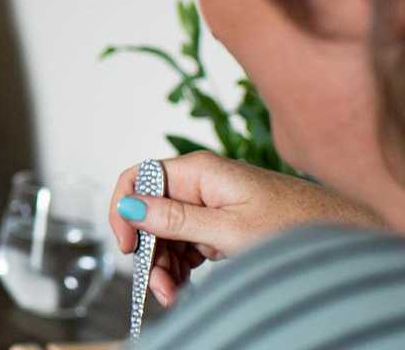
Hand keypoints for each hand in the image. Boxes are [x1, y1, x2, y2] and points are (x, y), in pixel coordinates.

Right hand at [108, 151, 383, 306]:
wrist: (340, 232)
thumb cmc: (294, 224)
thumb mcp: (228, 229)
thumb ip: (176, 219)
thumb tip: (131, 207)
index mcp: (198, 171)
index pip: (139, 178)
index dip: (124, 209)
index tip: (125, 245)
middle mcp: (199, 182)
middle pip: (151, 212)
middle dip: (148, 250)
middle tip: (158, 286)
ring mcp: (209, 203)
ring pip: (166, 232)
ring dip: (164, 264)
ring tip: (174, 294)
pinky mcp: (219, 223)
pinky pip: (186, 243)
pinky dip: (181, 266)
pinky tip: (185, 285)